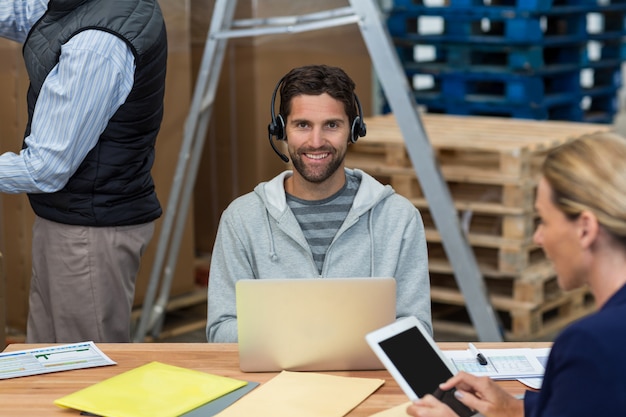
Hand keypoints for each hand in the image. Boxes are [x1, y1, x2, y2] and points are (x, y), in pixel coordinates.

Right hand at [406, 372, 523, 416]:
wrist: (517, 411)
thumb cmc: (505, 411)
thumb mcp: (484, 408)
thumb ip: (469, 400)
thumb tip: (457, 394)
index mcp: (482, 383)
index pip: (461, 376)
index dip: (450, 381)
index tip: (443, 387)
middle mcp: (483, 380)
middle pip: (463, 380)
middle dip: (460, 391)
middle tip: (466, 403)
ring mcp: (485, 383)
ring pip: (468, 385)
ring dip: (467, 394)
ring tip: (475, 405)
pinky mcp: (486, 386)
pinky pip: (473, 388)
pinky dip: (471, 395)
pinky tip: (477, 404)